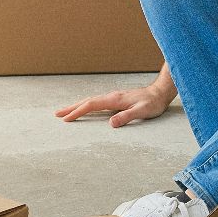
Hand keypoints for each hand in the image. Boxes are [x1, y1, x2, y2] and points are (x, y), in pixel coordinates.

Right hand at [54, 81, 173, 126]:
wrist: (160, 93)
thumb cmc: (153, 103)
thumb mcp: (142, 111)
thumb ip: (127, 116)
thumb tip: (111, 123)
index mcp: (114, 99)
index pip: (91, 105)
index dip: (78, 112)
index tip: (66, 119)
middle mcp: (112, 97)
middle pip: (87, 101)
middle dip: (72, 107)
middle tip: (57, 114)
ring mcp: (114, 98)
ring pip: (91, 101)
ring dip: (78, 106)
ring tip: (66, 111)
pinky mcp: (117, 100)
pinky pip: (98, 103)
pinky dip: (88, 106)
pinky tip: (87, 109)